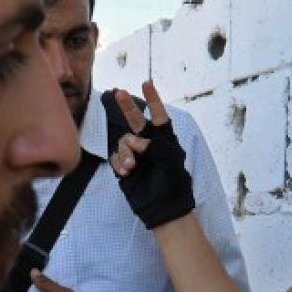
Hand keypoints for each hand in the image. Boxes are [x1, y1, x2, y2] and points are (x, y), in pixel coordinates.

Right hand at [111, 81, 195, 228]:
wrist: (163, 208)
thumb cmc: (174, 183)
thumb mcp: (170, 161)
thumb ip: (153, 146)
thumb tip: (132, 140)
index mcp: (165, 140)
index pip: (159, 116)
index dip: (153, 100)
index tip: (147, 83)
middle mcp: (149, 144)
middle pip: (136, 121)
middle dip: (128, 107)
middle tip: (118, 92)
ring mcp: (136, 155)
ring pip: (123, 143)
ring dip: (125, 152)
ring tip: (132, 167)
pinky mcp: (125, 167)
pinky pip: (116, 158)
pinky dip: (120, 163)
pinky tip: (126, 172)